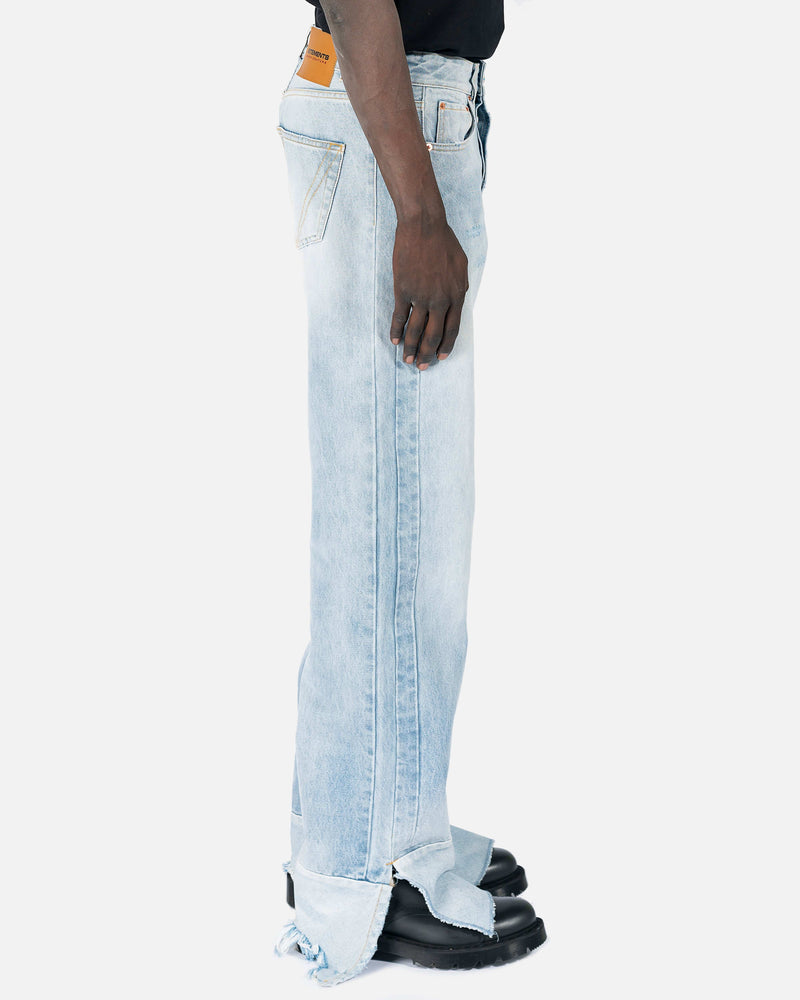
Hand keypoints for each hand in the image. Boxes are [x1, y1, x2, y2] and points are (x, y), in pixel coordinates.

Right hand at [390, 213, 468, 369]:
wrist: (424, 226)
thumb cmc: (444, 242)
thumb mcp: (461, 265)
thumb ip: (459, 286)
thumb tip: (458, 300)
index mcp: (457, 295)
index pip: (452, 329)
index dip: (446, 346)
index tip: (441, 358)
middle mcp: (440, 300)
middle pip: (434, 335)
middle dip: (428, 354)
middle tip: (422, 366)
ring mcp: (421, 296)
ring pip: (415, 330)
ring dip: (411, 348)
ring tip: (407, 360)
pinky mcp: (403, 290)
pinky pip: (400, 316)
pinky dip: (396, 330)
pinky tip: (394, 340)